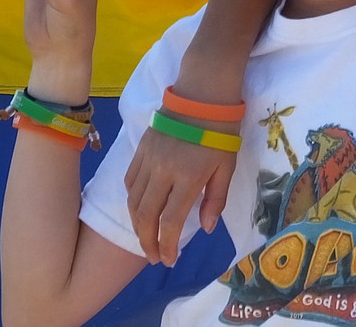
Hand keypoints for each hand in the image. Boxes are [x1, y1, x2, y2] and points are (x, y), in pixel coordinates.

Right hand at [124, 125, 236, 265]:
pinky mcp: (140, 149)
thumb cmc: (220, 132)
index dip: (166, 245)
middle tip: (154, 257)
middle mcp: (163, 172)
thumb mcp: (226, 167)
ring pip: (133, 201)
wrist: (202, 95)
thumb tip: (206, 228)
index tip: (169, 260)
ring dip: (137, 224)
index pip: (169, 221)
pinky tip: (141, 209)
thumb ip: (215, 200)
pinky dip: (132, 200)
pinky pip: (130, 182)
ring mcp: (148, 160)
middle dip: (147, 242)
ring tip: (146, 238)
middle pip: (145, 216)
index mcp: (188, 178)